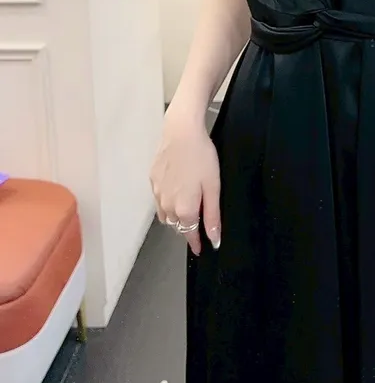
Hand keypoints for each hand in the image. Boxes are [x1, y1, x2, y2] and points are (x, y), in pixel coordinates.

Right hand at [150, 109, 220, 255]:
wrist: (181, 133)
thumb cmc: (202, 157)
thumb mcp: (213, 188)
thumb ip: (212, 216)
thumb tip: (214, 239)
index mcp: (184, 209)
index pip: (189, 234)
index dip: (195, 243)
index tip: (201, 249)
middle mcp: (167, 205)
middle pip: (177, 225)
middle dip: (187, 228)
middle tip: (198, 225)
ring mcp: (157, 192)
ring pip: (165, 214)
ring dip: (176, 217)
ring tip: (188, 210)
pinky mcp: (152, 180)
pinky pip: (159, 200)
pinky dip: (167, 202)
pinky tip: (177, 192)